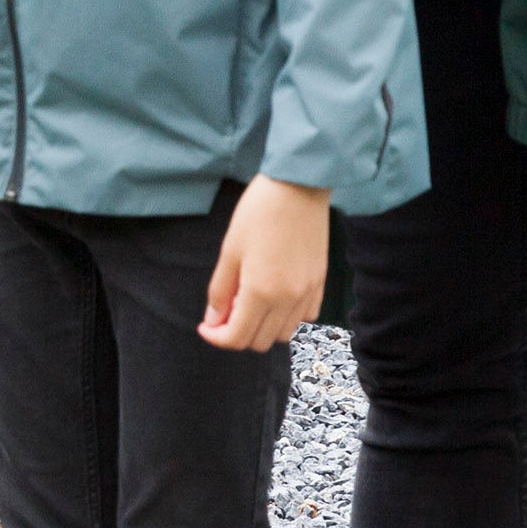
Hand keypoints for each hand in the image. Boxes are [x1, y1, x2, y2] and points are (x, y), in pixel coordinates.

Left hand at [197, 178, 331, 350]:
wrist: (298, 185)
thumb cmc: (259, 211)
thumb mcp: (230, 250)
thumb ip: (220, 290)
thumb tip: (213, 320)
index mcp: (261, 291)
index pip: (237, 338)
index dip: (216, 337)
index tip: (206, 325)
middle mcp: (288, 299)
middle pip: (260, 342)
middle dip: (237, 332)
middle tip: (227, 307)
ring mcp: (308, 292)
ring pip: (284, 334)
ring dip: (263, 326)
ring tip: (250, 299)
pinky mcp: (320, 282)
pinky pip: (305, 316)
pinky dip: (287, 316)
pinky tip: (275, 295)